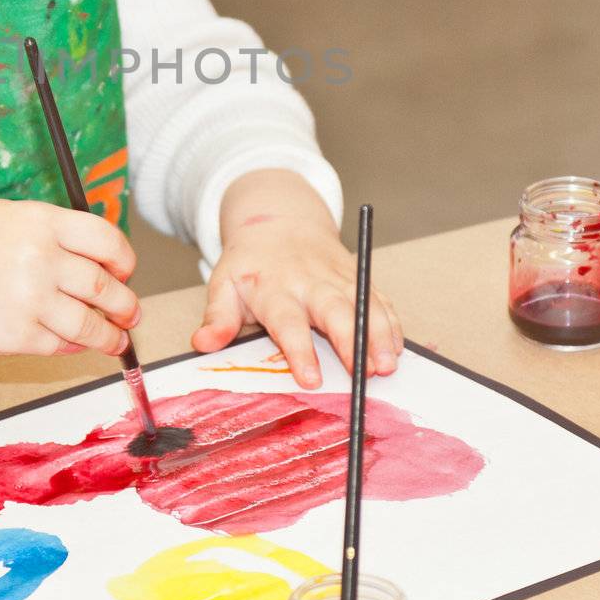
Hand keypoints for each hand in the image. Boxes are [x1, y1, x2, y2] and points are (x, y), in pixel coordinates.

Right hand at [0, 199, 139, 357]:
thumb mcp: (13, 218)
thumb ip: (57, 235)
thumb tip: (103, 263)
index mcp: (43, 222)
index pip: (107, 241)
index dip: (125, 261)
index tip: (126, 272)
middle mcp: (41, 258)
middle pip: (105, 287)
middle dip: (125, 304)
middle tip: (131, 312)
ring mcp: (30, 299)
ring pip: (91, 324)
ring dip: (111, 335)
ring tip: (117, 339)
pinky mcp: (17, 336)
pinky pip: (61, 346)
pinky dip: (74, 346)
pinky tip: (75, 343)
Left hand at [191, 171, 403, 388]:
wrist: (277, 220)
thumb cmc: (250, 263)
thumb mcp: (223, 284)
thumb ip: (217, 316)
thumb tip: (203, 343)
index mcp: (274, 288)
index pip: (288, 322)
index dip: (300, 351)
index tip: (311, 379)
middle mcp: (310, 282)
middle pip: (335, 310)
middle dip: (352, 341)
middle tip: (366, 374)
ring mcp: (337, 277)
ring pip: (363, 302)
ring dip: (378, 333)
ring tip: (387, 364)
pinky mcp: (357, 276)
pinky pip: (378, 297)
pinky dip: (390, 320)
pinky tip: (396, 346)